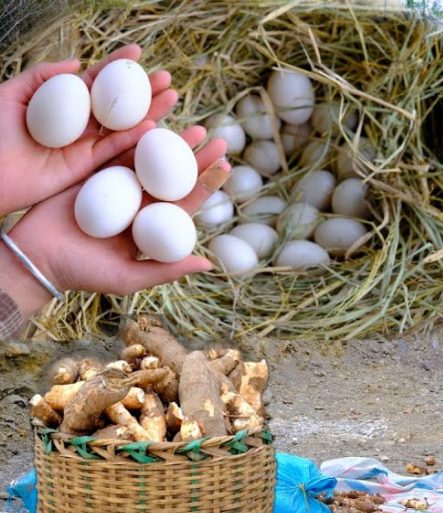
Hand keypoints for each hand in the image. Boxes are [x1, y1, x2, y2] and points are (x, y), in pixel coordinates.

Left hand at [0, 44, 178, 214]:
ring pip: (124, 127)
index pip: (96, 80)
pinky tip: (151, 126)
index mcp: (63, 103)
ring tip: (171, 97)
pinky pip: (114, 152)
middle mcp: (79, 123)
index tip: (137, 52)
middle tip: (166, 78)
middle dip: (144, 90)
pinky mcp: (87, 167)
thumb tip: (77, 64)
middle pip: (118, 104)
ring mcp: (85, 145)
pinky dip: (133, 140)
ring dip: (150, 113)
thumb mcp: (11, 94)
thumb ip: (42, 77)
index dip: (116, 66)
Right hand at [3, 126, 228, 316]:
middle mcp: (138, 204)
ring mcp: (116, 187)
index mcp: (151, 226)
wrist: (35, 258)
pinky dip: (132, 137)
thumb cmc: (83, 274)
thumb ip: (166, 269)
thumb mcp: (128, 277)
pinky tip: (151, 122)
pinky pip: (115, 151)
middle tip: (216, 137)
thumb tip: (208, 263)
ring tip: (191, 125)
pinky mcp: (92, 173)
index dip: (205, 183)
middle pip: (173, 177)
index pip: (184, 202)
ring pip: (148, 160)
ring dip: (169, 141)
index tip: (224, 165)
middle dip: (194, 157)